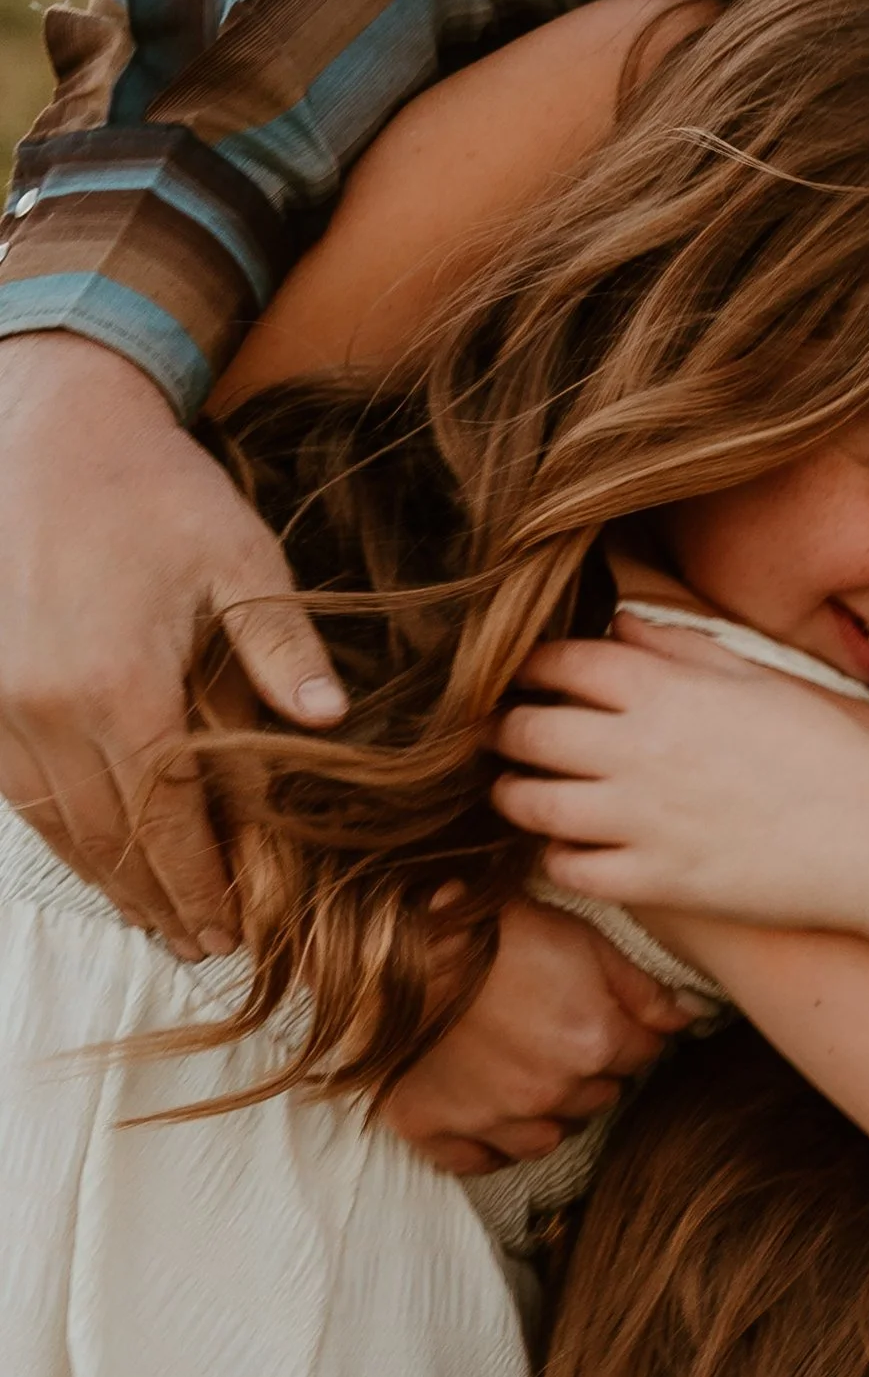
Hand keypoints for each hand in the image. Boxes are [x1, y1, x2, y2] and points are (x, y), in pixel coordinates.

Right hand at [0, 334, 345, 953]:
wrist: (51, 430)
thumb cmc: (159, 492)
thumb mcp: (240, 558)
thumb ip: (280, 649)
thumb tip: (330, 725)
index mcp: (121, 687)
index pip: (166, 819)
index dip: (198, 883)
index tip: (231, 931)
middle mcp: (46, 709)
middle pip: (106, 837)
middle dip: (156, 898)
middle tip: (199, 946)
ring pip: (53, 823)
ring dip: (104, 877)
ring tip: (153, 918)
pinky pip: (14, 788)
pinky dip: (57, 831)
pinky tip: (93, 853)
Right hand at [380, 896, 694, 1176]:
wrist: (398, 941)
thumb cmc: (496, 931)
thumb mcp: (582, 938)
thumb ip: (641, 988)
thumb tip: (687, 1020)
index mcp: (595, 1044)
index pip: (643, 1055)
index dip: (628, 1032)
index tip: (606, 1015)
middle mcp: (551, 1093)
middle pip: (599, 1097)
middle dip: (590, 1071)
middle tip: (558, 1033)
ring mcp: (493, 1117)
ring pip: (547, 1137)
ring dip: (546, 1110)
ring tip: (524, 1069)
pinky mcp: (436, 1127)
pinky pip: (479, 1161)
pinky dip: (487, 1144)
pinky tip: (485, 1111)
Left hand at [490, 627, 868, 922]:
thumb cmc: (825, 752)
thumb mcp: (758, 680)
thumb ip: (682, 649)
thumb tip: (622, 621)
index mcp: (668, 690)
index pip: (560, 662)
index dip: (529, 666)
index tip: (526, 676)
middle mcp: (642, 750)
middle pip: (527, 730)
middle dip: (504, 729)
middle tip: (501, 733)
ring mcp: (643, 820)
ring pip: (531, 803)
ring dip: (514, 793)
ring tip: (519, 789)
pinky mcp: (654, 881)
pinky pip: (568, 868)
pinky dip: (557, 855)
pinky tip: (572, 845)